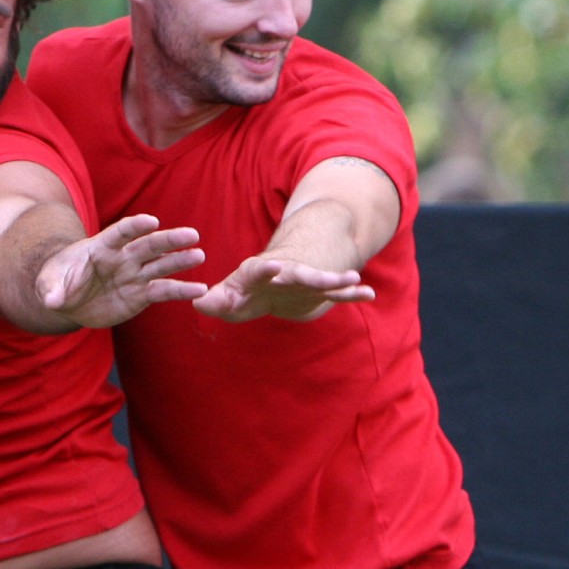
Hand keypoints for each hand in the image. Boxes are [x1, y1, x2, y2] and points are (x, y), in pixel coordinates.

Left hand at [37, 214, 206, 328]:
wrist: (69, 299)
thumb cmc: (58, 283)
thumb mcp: (48, 285)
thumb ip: (52, 290)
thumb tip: (52, 301)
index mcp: (101, 246)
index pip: (120, 232)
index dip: (135, 226)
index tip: (151, 222)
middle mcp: (122, 257)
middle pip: (148, 244)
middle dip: (169, 240)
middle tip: (192, 235)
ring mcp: (134, 274)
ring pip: (161, 264)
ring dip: (180, 260)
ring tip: (199, 255)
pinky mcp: (141, 294)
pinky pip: (163, 291)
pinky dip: (181, 291)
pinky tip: (200, 290)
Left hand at [192, 255, 374, 322]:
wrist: (270, 283)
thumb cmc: (244, 292)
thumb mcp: (227, 298)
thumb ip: (215, 302)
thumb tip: (199, 303)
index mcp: (257, 272)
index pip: (258, 270)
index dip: (263, 269)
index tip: (271, 265)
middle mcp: (283, 273)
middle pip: (296, 273)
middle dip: (309, 274)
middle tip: (322, 275)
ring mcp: (302, 282)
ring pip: (321, 281)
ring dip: (336, 280)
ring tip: (354, 278)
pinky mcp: (317, 291)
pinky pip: (336, 293)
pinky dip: (351, 293)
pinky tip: (369, 293)